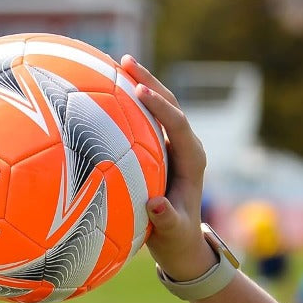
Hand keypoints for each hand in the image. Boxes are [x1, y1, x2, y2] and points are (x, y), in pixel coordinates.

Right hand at [120, 56, 216, 280]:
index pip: (178, 124)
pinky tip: (109, 92)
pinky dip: (130, 104)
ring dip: (140, 85)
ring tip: (118, 64)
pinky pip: (146, 121)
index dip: (159, 107)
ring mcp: (173, 146)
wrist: (181, 241)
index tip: (138, 92)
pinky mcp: (160, 150)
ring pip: (159, 107)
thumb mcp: (171, 231)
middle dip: (149, 81)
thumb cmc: (175, 238)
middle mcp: (186, 146)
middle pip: (170, 104)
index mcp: (193, 160)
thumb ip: (166, 218)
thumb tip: (155, 205)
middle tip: (125, 61)